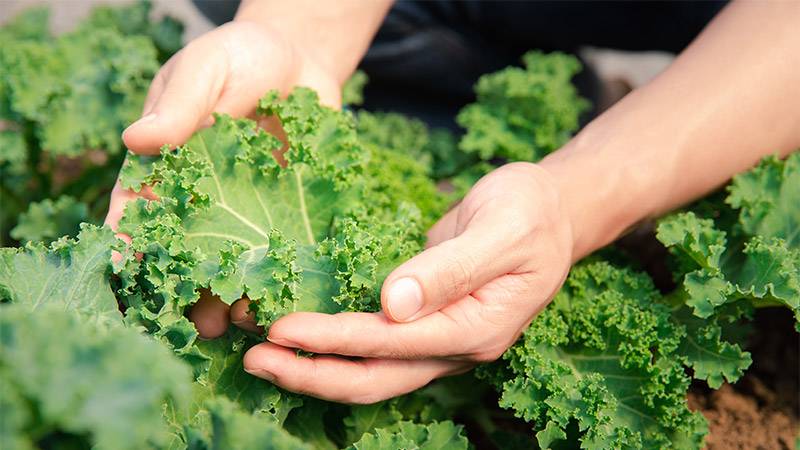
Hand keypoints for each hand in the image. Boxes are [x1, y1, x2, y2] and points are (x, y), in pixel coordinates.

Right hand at [104, 20, 340, 333]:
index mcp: (166, 169)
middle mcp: (203, 200)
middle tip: (200, 323)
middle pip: (189, 254)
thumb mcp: (205, 70)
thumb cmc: (238, 57)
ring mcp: (248, 210)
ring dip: (239, 294)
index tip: (132, 276)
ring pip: (237, 261)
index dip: (132, 246)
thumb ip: (180, 105)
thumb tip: (137, 140)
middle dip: (191, 290)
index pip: (139, 214)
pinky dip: (289, 274)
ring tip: (249, 321)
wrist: (298, 57)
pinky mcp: (290, 210)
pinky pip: (287, 247)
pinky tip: (295, 296)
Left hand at [241, 162, 574, 402]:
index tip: (283, 329)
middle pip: (376, 378)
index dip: (334, 340)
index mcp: (477, 328)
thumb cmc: (532, 211)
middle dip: (312, 373)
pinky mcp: (428, 323)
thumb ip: (449, 269)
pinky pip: (378, 348)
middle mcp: (457, 346)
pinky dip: (337, 347)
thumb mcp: (502, 229)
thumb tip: (392, 304)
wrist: (554, 211)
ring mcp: (442, 339)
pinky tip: (301, 336)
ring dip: (318, 367)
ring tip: (262, 354)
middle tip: (253, 359)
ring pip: (373, 371)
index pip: (392, 344)